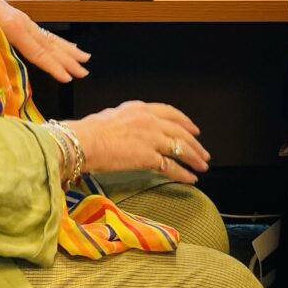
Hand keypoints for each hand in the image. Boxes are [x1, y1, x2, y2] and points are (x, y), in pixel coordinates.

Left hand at [0, 0, 90, 82]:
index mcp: (12, 27)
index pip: (38, 52)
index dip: (54, 67)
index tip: (69, 78)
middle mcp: (22, 22)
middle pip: (50, 44)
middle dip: (68, 60)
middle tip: (85, 72)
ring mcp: (21, 19)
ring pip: (49, 37)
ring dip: (67, 49)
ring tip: (84, 58)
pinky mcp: (17, 18)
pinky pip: (42, 32)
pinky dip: (56, 40)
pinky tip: (62, 44)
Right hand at [67, 100, 209, 183]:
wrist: (84, 141)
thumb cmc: (89, 132)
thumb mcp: (112, 116)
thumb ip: (127, 120)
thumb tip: (131, 128)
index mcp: (139, 108)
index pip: (169, 112)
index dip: (185, 121)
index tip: (193, 129)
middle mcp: (149, 120)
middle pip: (180, 131)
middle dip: (195, 143)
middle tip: (203, 152)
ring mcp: (151, 137)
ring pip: (181, 148)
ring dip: (195, 158)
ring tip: (202, 166)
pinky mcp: (149, 156)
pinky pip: (172, 166)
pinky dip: (184, 173)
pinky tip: (190, 178)